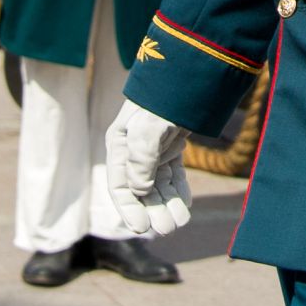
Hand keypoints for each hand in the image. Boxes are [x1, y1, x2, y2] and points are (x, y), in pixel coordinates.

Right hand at [105, 100, 191, 236]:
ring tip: (180, 222)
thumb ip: (140, 160)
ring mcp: (154, 149)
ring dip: (168, 203)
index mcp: (120, 146)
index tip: (143, 229)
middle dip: (154, 211)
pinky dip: (178, 190)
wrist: (186, 76)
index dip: (130, 210)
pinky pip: (173, 174)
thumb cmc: (161, 101)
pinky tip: (185, 204)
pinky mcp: (172, 146)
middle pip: (142, 190)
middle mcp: (134, 151)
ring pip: (159, 185)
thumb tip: (139, 191)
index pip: (121, 186)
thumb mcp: (146, 129)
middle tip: (168, 229)